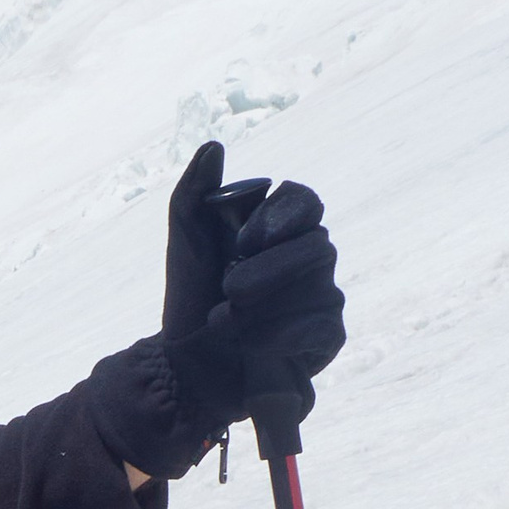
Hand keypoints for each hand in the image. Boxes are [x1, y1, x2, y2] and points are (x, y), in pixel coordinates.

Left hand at [151, 140, 345, 461]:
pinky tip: (251, 343)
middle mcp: (311, 261)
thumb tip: (213, 147)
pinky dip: (282, 335)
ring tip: (225, 321)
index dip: (282, 215)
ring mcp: (322, 300)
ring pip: (320, 291)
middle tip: (229, 288)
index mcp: (283, 230)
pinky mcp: (325, 341)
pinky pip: (323, 330)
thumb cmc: (191, 297)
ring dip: (267, 307)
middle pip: (317, 247)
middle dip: (269, 270)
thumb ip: (193, 195)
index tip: (246, 238)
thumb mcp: (185, 244)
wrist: (183, 362)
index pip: (305, 202)